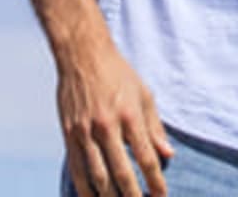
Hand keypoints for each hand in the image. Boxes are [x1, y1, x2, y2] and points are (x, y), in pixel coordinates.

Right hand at [56, 38, 172, 196]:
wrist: (82, 55)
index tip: (162, 196)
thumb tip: (168, 155)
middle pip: (123, 173)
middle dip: (134, 196)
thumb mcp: (144, 95)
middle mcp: (107, 126)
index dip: (156, 182)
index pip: (146, 158)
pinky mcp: (69, 134)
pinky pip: (77, 169)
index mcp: (130, 116)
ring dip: (110, 196)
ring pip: (98, 176)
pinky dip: (85, 188)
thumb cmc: (118, 73)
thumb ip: (155, 128)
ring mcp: (85, 132)